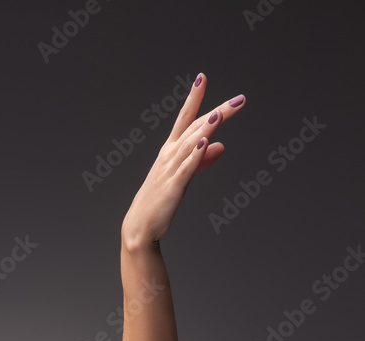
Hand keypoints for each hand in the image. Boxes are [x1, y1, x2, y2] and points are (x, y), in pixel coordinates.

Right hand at [121, 72, 245, 248]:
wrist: (141, 224)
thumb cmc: (160, 198)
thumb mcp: (184, 175)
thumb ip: (203, 160)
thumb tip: (221, 146)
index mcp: (172, 149)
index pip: (185, 118)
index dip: (194, 98)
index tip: (202, 77)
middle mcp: (170, 155)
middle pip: (195, 128)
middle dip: (217, 112)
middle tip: (239, 100)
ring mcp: (171, 170)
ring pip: (191, 145)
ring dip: (205, 128)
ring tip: (219, 114)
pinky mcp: (173, 187)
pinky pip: (186, 169)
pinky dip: (195, 156)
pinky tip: (205, 143)